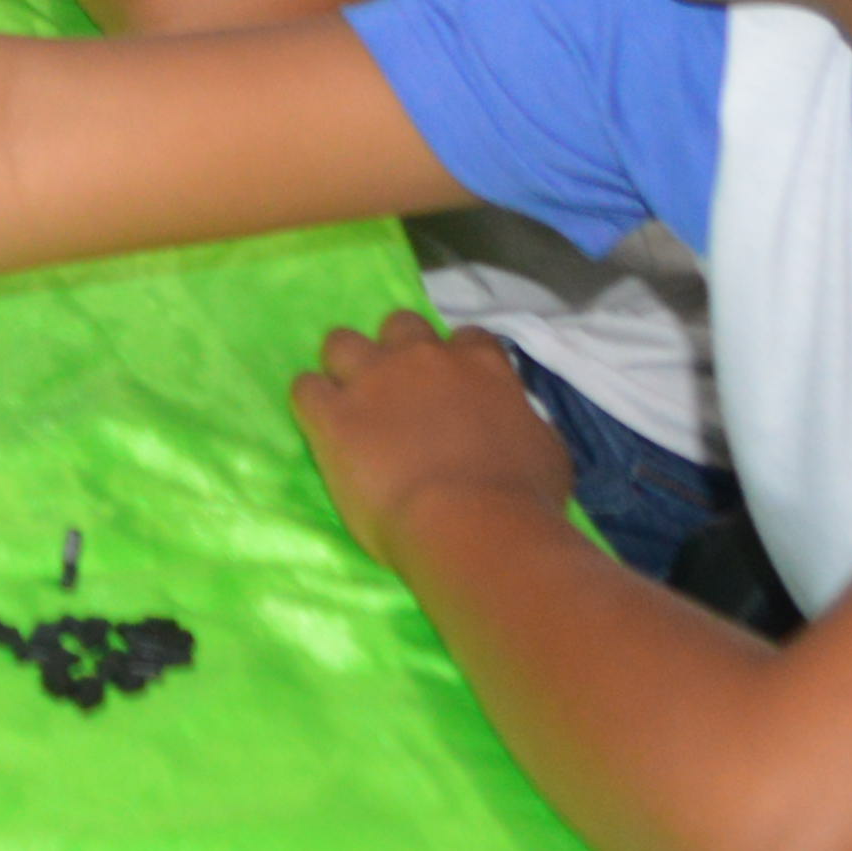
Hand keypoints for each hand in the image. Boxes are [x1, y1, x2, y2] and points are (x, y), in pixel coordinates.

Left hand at [291, 312, 577, 566]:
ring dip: (345, 366)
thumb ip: (521, 422)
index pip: (467, 338)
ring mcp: (373, 380)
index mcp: (481, 364)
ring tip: (348, 402)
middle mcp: (424, 358)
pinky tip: (320, 426)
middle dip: (396, 351)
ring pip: (342, 341)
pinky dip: (311, 403)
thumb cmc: (522, 498)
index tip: (453, 388)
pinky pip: (305, 388)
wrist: (472, 525)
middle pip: (400, 325)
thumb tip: (516, 421)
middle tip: (398, 392)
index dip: (456, 360)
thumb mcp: (546, 451)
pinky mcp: (333, 414)